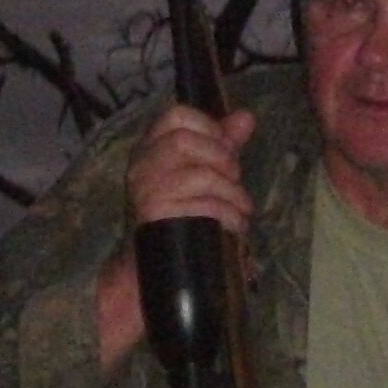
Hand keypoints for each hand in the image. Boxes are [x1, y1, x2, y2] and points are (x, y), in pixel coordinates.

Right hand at [93, 103, 256, 372]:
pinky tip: (235, 225)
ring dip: (230, 192)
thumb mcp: (198, 174)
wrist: (143, 271)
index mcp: (150, 149)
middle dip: (221, 159)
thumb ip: (221, 144)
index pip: (175, 115)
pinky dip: (227, 215)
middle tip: (235, 180)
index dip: (208, 127)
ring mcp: (145, 193)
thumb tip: (246, 116)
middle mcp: (141, 166)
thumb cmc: (176, 216)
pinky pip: (200, 206)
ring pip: (197, 175)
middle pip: (185, 141)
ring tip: (241, 209)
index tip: (226, 148)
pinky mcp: (156, 219)